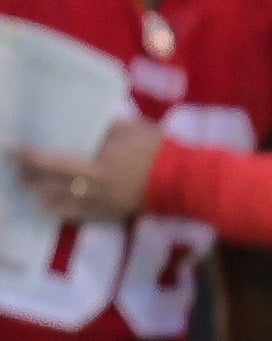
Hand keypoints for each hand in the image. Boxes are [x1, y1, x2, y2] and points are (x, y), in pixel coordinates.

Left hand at [17, 119, 160, 223]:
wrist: (186, 180)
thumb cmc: (159, 151)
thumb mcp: (130, 128)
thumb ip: (105, 127)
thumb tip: (87, 124)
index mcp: (95, 167)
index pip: (51, 162)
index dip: (29, 156)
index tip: (13, 148)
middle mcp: (93, 190)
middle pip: (51, 187)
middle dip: (30, 180)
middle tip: (17, 172)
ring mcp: (103, 206)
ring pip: (62, 207)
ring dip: (44, 199)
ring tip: (32, 193)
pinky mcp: (114, 215)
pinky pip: (83, 216)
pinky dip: (66, 212)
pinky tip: (57, 209)